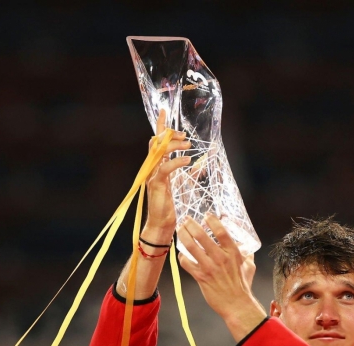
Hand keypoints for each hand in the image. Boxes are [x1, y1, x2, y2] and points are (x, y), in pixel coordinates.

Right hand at [144, 110, 190, 237]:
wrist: (162, 225)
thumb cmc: (171, 207)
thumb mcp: (183, 186)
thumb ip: (188, 173)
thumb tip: (200, 163)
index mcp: (158, 166)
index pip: (157, 142)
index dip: (161, 126)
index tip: (165, 112)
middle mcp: (153, 168)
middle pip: (156, 142)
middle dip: (169, 134)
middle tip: (185, 136)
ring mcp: (153, 175)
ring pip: (158, 151)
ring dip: (173, 145)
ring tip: (188, 145)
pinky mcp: (156, 184)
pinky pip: (165, 168)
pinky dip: (176, 161)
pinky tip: (187, 160)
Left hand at [178, 214, 266, 341]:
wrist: (237, 305)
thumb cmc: (242, 286)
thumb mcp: (249, 266)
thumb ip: (246, 255)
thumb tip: (246, 247)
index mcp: (233, 253)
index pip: (221, 231)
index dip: (212, 220)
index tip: (206, 216)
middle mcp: (220, 258)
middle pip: (202, 235)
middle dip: (191, 225)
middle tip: (186, 220)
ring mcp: (209, 267)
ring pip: (191, 247)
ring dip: (183, 236)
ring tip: (180, 230)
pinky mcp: (201, 277)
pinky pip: (186, 263)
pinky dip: (182, 256)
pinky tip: (181, 253)